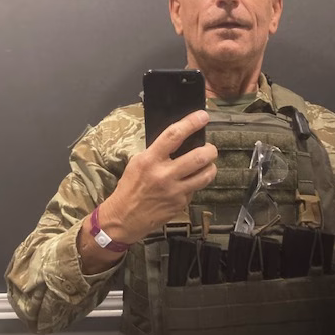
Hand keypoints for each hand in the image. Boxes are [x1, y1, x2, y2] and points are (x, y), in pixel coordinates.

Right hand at [101, 110, 216, 242]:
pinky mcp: (181, 204)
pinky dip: (196, 184)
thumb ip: (157, 152)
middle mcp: (164, 175)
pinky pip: (196, 190)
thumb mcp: (138, 163)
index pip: (174, 135)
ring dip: (211, 167)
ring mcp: (175, 191)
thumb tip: (179, 140)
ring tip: (207, 164)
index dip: (191, 123)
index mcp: (150, 160)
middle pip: (198, 157)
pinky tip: (188, 184)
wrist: (124, 218)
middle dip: (210, 150)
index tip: (203, 116)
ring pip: (205, 175)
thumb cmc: (130, 187)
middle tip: (210, 148)